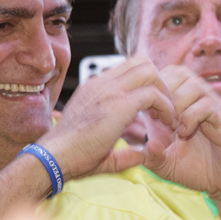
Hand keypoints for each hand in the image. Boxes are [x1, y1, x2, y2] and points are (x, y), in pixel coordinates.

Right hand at [38, 56, 175, 178]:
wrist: (54, 158)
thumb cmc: (71, 156)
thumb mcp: (100, 145)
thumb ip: (122, 151)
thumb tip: (141, 156)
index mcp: (95, 87)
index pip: (128, 68)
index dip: (147, 84)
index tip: (153, 110)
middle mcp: (102, 83)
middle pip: (142, 62)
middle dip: (160, 83)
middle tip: (164, 110)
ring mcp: (109, 89)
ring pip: (150, 71)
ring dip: (165, 93)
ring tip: (167, 118)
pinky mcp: (119, 104)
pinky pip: (153, 94)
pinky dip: (166, 107)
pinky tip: (166, 125)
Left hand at [144, 65, 220, 201]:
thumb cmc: (200, 172)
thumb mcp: (166, 166)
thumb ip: (152, 157)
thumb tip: (146, 145)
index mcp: (186, 104)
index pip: (168, 74)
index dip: (155, 89)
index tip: (149, 116)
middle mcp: (200, 101)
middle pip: (179, 72)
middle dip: (164, 93)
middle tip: (159, 119)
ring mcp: (214, 109)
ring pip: (193, 85)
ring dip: (177, 104)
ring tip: (172, 127)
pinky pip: (206, 105)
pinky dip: (190, 117)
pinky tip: (184, 134)